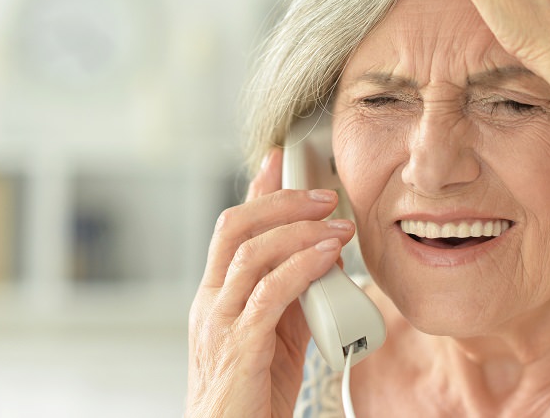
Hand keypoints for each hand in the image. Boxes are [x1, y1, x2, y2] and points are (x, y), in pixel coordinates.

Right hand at [185, 148, 355, 417]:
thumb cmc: (255, 389)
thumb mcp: (277, 331)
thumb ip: (293, 292)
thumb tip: (324, 253)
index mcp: (217, 293)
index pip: (232, 227)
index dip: (257, 190)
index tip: (282, 160)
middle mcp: (211, 301)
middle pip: (235, 227)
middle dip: (282, 201)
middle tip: (326, 195)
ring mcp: (220, 323)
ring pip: (251, 254)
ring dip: (299, 231)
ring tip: (338, 224)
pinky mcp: (239, 348)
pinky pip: (268, 295)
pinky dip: (299, 268)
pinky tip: (327, 256)